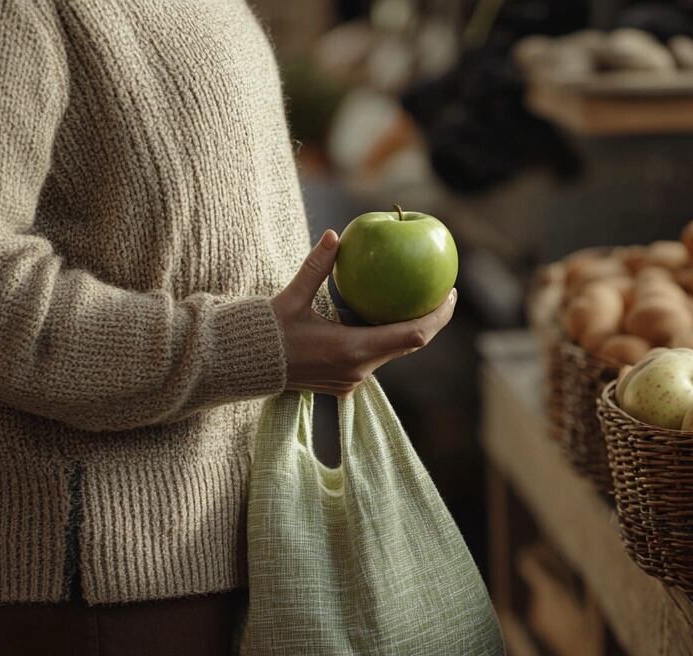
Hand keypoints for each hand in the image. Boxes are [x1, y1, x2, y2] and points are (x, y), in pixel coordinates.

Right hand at [272, 229, 456, 395]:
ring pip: (391, 352)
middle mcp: (358, 370)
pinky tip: (383, 315)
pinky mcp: (344, 384)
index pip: (413, 335)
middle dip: (429, 319)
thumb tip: (334, 235)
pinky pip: (373, 357)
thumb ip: (316, 266)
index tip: (450, 293)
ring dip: (405, 329)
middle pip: (409, 345)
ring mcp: (351, 381)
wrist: (242, 366)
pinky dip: (382, 337)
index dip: (437, 316)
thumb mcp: (291, 296)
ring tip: (417, 299)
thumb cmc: (265, 331)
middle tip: (442, 291)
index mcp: (351, 349)